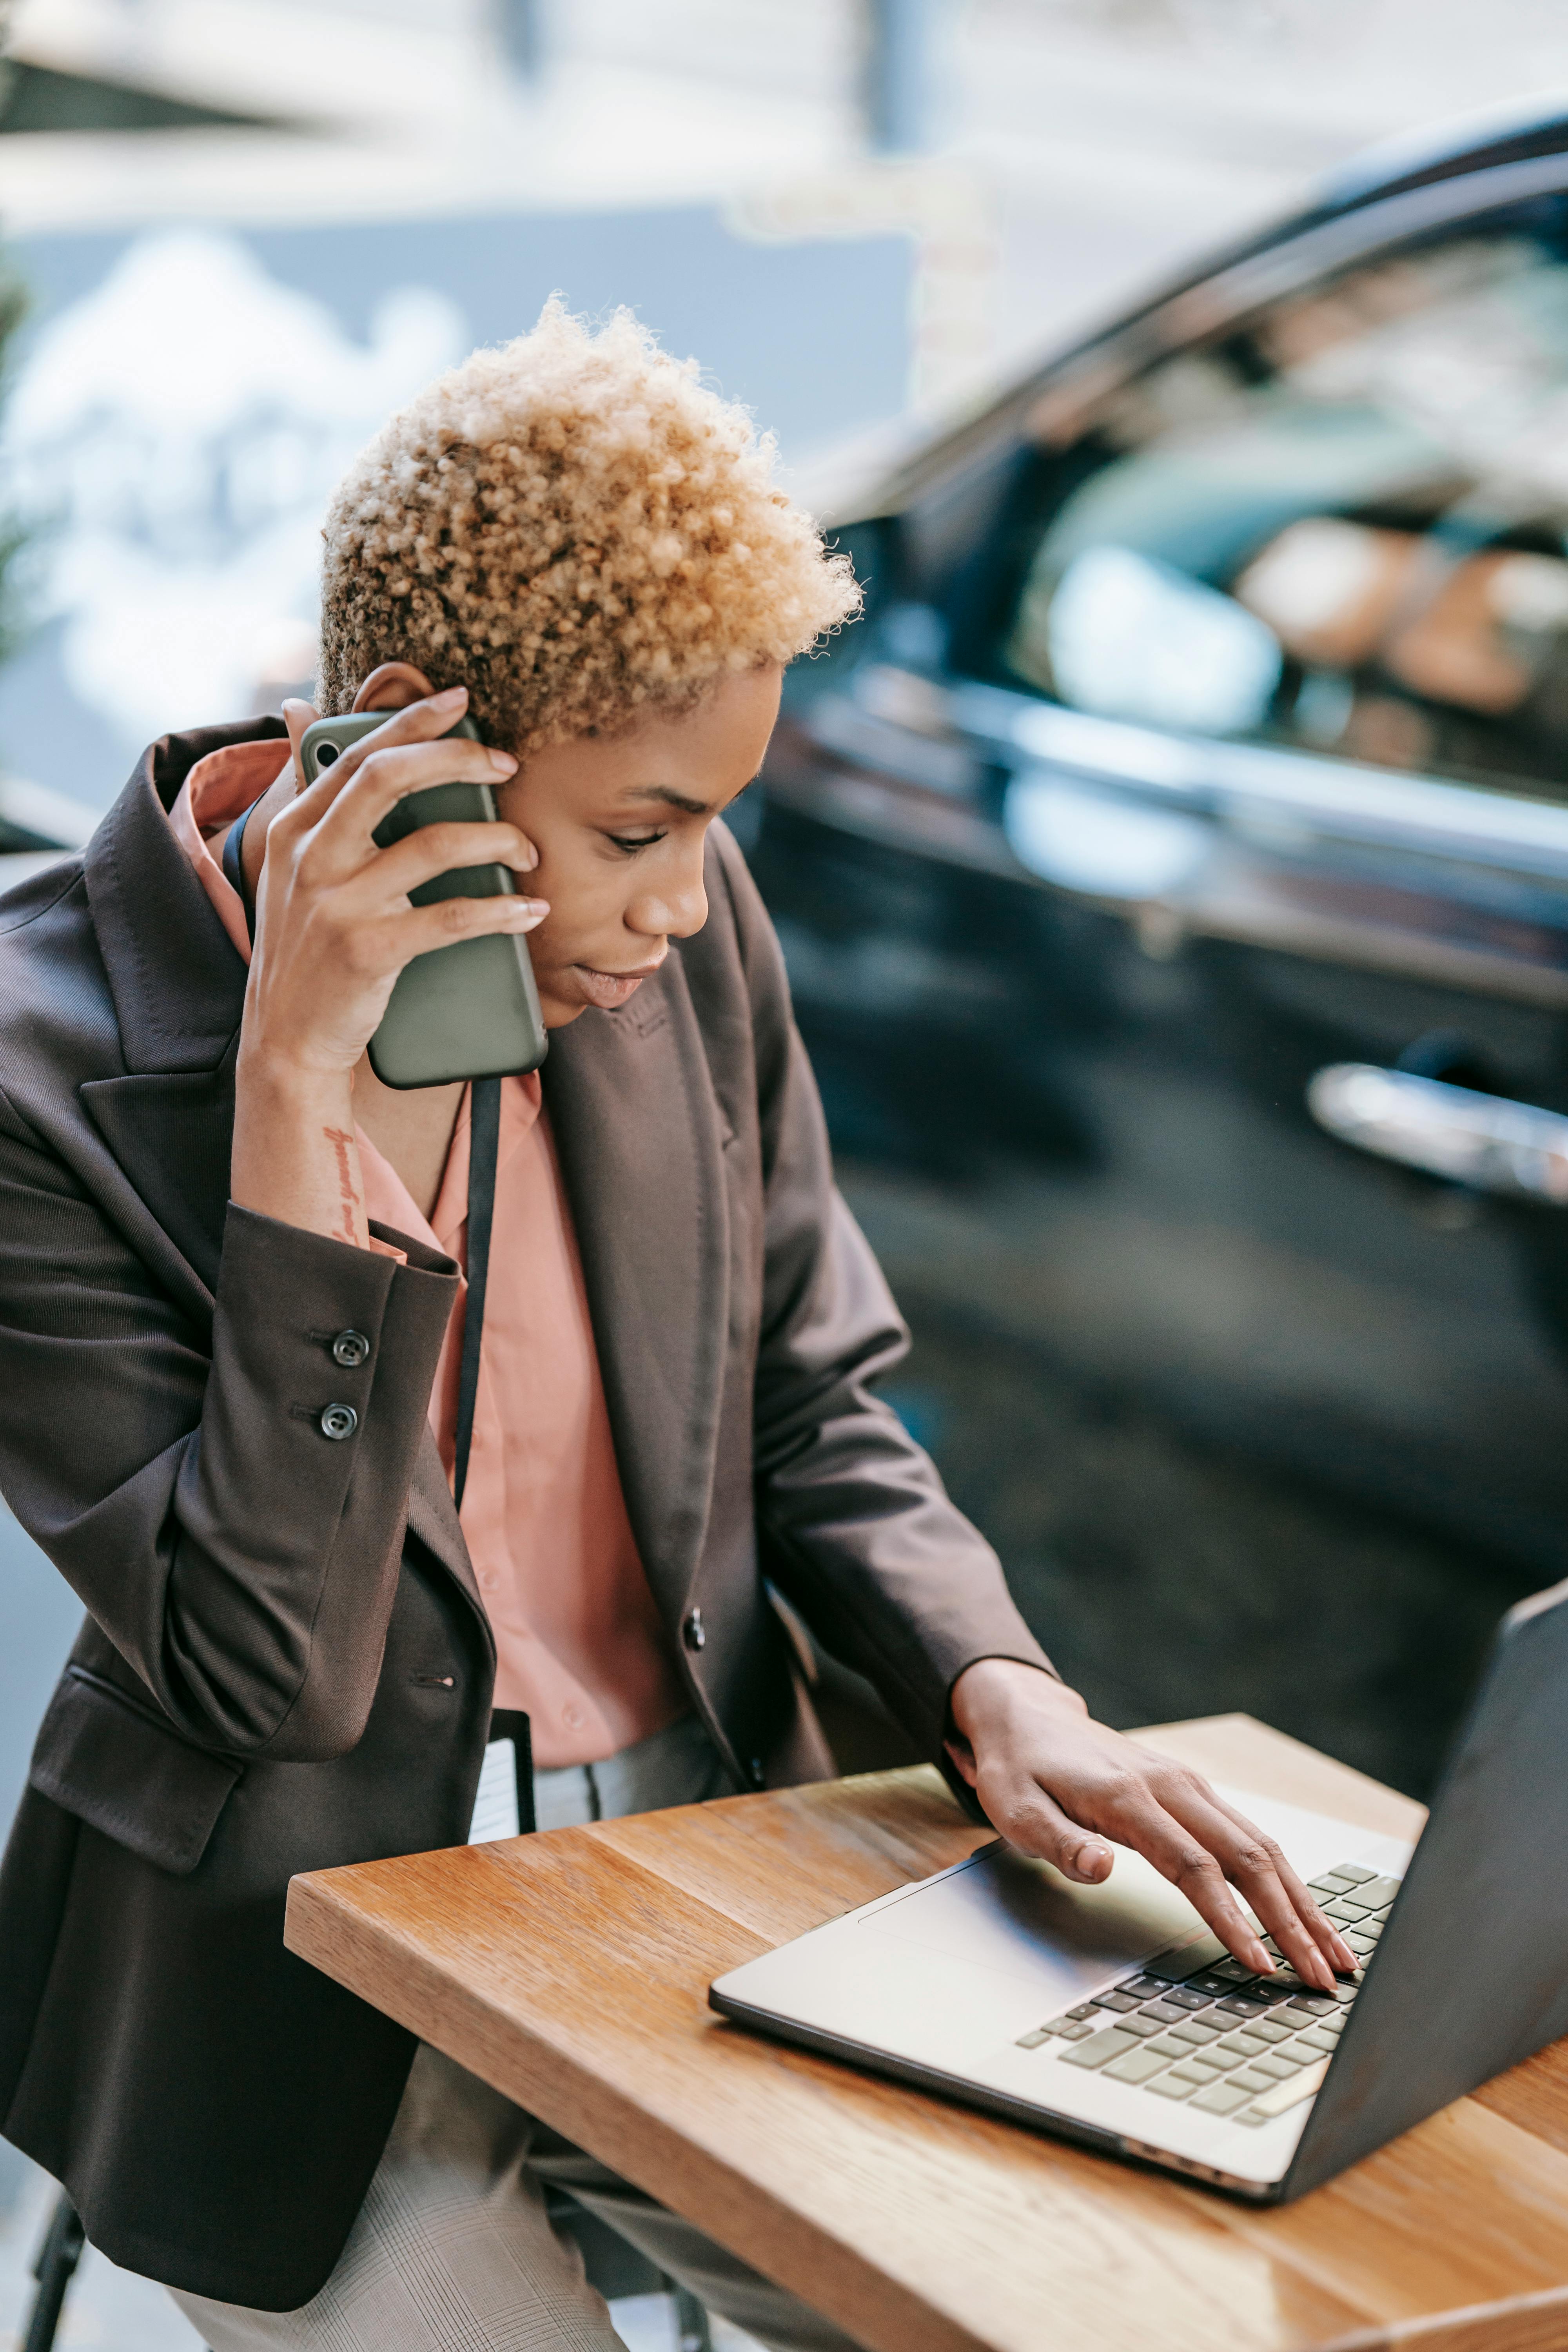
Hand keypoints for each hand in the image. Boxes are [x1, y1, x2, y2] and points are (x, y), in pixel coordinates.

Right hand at [244, 687, 543, 1083]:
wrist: (287, 1039)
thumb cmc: (304, 947)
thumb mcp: (289, 865)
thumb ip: (307, 791)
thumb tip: (299, 709)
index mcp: (294, 828)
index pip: (357, 755)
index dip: (411, 721)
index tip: (458, 700)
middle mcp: (310, 858)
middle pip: (390, 779)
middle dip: (457, 759)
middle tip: (506, 762)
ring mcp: (336, 905)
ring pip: (433, 846)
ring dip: (496, 839)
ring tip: (528, 850)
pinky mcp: (368, 951)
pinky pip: (450, 919)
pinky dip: (500, 911)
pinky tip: (530, 910)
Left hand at [947, 1659, 1356, 1993]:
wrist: (1029, 1718)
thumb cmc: (1020, 1769)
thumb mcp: (1015, 1808)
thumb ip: (1058, 1842)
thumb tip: (1101, 1869)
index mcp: (1129, 1797)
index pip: (1193, 1866)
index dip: (1230, 1917)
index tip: (1260, 1964)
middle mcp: (1173, 1787)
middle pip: (1247, 1857)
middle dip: (1291, 1921)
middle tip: (1322, 1978)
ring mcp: (1190, 1787)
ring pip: (1262, 1847)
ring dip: (1302, 1902)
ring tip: (1335, 1955)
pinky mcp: (1196, 1793)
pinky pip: (1252, 1837)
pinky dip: (1286, 1879)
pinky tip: (1305, 1913)